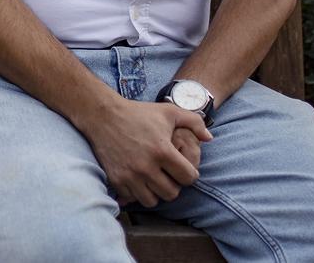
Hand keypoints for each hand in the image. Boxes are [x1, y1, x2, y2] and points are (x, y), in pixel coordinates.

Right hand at [78, 97, 211, 207]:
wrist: (103, 115)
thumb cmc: (138, 113)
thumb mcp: (169, 112)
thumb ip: (194, 122)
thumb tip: (210, 138)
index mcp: (163, 151)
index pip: (188, 178)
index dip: (189, 174)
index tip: (182, 167)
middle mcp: (147, 166)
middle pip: (172, 193)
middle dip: (173, 185)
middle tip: (168, 175)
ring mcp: (130, 175)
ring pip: (153, 201)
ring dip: (156, 192)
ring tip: (154, 179)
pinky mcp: (117, 180)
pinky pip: (134, 198)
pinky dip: (139, 193)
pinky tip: (139, 180)